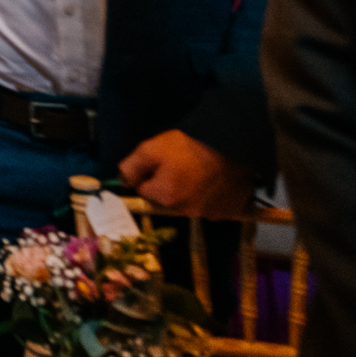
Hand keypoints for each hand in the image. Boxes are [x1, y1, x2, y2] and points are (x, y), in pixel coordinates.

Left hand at [119, 130, 253, 216]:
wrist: (232, 143)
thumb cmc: (188, 145)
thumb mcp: (150, 149)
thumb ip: (130, 167)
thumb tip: (123, 182)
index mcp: (166, 198)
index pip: (145, 190)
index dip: (149, 174)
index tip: (160, 162)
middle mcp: (188, 212)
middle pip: (168, 199)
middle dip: (169, 185)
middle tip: (181, 164)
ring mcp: (212, 213)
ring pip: (191, 203)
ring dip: (191, 191)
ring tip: (200, 170)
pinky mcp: (231, 209)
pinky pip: (215, 206)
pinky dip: (213, 195)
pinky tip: (216, 179)